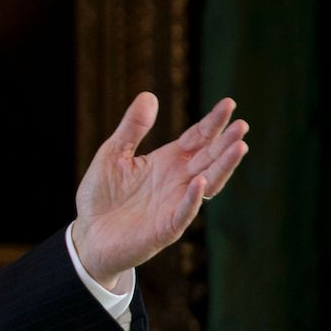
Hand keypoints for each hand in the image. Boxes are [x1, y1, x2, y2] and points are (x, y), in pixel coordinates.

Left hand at [72, 92, 248, 289]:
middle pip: (208, 158)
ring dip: (223, 166)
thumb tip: (148, 95)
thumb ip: (132, 128)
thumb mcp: (113, 154)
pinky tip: (200, 182)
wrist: (88, 235)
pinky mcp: (165, 228)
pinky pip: (184, 212)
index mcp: (167, 161)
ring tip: (238, 147)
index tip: (228, 103)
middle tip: (241, 124)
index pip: (197, 138)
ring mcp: (174, 204)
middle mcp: (177, 181)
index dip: (212, 122)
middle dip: (225, 141)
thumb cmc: (102, 196)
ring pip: (207, 183)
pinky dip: (192, 198)